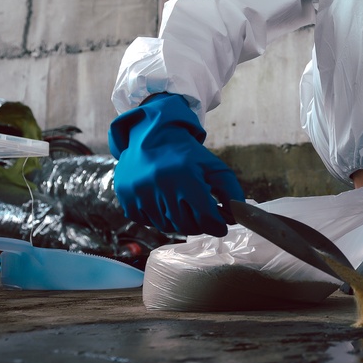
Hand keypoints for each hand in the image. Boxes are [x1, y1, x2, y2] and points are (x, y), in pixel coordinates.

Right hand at [108, 93, 244, 235]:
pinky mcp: (126, 196)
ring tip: (183, 206)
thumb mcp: (214, 167)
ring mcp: (140, 192)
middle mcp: (160, 184)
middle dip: (200, 225)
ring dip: (179, 221)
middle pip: (186, 225)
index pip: (205, 217)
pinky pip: (148, 221)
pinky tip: (164, 202)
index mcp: (185, 176)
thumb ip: (231, 192)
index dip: (217, 225)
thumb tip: (236, 217)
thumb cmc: (187, 155)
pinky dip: (159, 217)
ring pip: (167, 226)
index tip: (221, 226)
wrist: (152, 135)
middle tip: (204, 218)